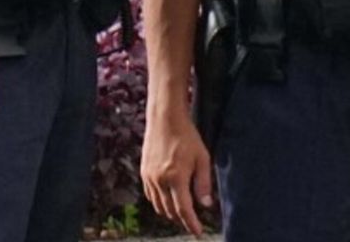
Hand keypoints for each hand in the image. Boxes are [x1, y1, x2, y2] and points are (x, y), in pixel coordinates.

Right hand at [141, 106, 213, 234]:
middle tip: (192, 223)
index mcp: (176, 177)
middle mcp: (160, 179)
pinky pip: (150, 194)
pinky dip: (159, 202)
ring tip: (181, 214)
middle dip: (182, 220)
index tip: (198, 232)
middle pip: (170, 210)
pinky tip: (167, 200)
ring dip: (170, 213)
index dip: (191, 223)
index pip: (184, 209)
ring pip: (158, 205)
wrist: (165, 119)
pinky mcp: (144, 171)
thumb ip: (203, 183)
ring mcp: (149, 176)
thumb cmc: (187, 137)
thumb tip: (206, 205)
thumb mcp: (202, 159)